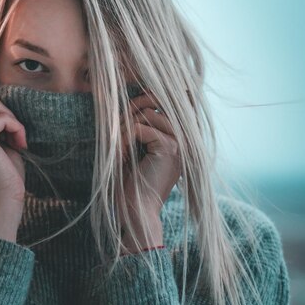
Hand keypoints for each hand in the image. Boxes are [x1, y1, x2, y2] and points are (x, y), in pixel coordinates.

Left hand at [117, 89, 181, 238]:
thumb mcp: (137, 149)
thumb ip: (143, 124)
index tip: (136, 98)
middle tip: (119, 131)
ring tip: (119, 149)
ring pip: (146, 112)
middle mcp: (185, 138)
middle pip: (158, 100)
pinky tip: (121, 156)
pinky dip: (123, 140)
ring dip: (125, 128)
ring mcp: (180, 142)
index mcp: (181, 137)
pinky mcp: (168, 148)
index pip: (179, 99)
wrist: (137, 211)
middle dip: (132, 109)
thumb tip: (141, 95)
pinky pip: (138, 127)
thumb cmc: (133, 184)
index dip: (157, 93)